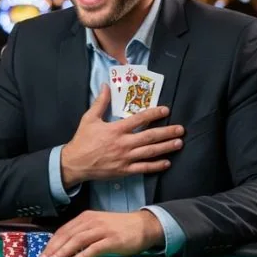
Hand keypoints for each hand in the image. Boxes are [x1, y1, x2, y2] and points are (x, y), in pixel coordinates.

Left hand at [39, 210, 163, 256]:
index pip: (63, 230)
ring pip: (78, 240)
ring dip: (64, 252)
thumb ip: (82, 234)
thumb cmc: (118, 228)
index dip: (51, 243)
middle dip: (54, 248)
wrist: (143, 225)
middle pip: (68, 235)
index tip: (42, 255)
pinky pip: (94, 248)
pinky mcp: (113, 240)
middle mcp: (91, 221)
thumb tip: (63, 249)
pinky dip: (82, 255)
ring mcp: (102, 230)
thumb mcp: (97, 227)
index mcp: (85, 218)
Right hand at [60, 84, 182, 186]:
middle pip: (150, 137)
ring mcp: (125, 158)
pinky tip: (167, 162)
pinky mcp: (125, 170)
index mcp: (116, 129)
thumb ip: (100, 102)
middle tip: (181, 129)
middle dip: (167, 132)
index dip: (154, 114)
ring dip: (166, 147)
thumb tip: (106, 85)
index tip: (166, 111)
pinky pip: (143, 168)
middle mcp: (123, 143)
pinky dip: (156, 166)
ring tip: (179, 143)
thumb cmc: (82, 140)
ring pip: (150, 152)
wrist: (75, 163)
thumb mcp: (89, 118)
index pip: (139, 119)